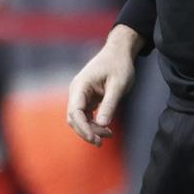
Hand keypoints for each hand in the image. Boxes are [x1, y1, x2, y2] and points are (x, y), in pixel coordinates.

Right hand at [66, 28, 140, 145]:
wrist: (119, 52)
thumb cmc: (119, 65)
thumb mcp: (118, 85)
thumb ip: (109, 104)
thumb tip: (102, 124)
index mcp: (80, 86)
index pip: (75, 112)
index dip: (83, 128)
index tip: (94, 139)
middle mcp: (76, 92)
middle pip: (74, 118)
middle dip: (87, 131)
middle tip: (103, 140)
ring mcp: (80, 95)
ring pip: (79, 119)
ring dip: (91, 129)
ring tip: (108, 134)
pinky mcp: (86, 99)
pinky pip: (85, 116)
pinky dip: (94, 124)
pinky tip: (106, 129)